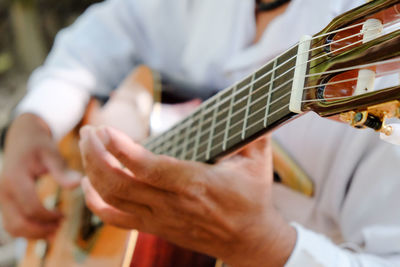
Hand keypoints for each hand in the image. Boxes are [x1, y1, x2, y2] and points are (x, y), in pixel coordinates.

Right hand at [0, 114, 80, 237]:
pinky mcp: (4, 202)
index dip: (49, 216)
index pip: (30, 207)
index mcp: (15, 178)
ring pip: (12, 227)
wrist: (23, 139)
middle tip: (61, 226)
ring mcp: (1, 197)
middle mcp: (3, 190)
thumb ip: (62, 170)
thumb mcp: (52, 154)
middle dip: (40, 230)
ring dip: (33, 234)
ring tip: (55, 230)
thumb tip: (78, 184)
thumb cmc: (40, 145)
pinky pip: (11, 223)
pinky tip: (45, 226)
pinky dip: (27, 230)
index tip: (64, 216)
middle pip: (18, 223)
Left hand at [79, 126, 295, 266]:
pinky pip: (116, 219)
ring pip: (113, 199)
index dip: (121, 149)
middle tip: (88, 132)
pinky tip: (88, 184)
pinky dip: (96, 202)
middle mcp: (172, 204)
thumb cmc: (252, 198)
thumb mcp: (258, 161)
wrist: (248, 240)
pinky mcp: (156, 228)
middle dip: (96, 155)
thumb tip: (249, 99)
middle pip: (120, 182)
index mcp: (196, 184)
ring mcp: (160, 219)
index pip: (148, 168)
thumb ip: (251, 129)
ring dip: (93, 172)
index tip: (105, 129)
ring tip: (87, 147)